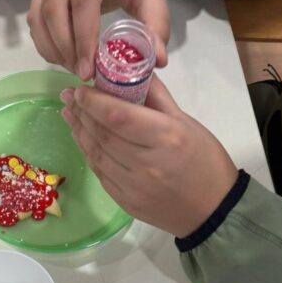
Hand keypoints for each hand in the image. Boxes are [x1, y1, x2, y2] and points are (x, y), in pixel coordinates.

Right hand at [28, 0, 168, 79]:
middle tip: (82, 74)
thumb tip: (157, 60)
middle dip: (66, 48)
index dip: (83, 38)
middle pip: (53, 8)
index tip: (88, 70)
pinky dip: (47, 44)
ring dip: (54, 49)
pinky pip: (35, 20)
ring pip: (39, 15)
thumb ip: (155, 22)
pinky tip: (65, 59)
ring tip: (74, 68)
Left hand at [61, 77, 238, 237]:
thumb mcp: (187, 123)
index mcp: (165, 137)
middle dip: (82, 113)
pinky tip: (83, 140)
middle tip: (68, 97)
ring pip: (96, 155)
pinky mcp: (126, 203)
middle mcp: (145, 163)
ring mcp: (133, 187)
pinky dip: (89, 154)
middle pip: (102, 135)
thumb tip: (132, 72)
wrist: (213, 211)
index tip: (80, 89)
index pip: (118, 116)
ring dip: (80, 133)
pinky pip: (101, 174)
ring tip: (70, 115)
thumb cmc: (205, 162)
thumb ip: (157, 98)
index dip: (94, 101)